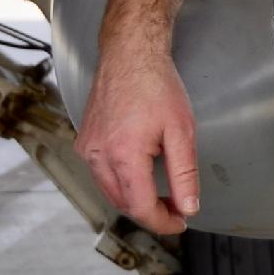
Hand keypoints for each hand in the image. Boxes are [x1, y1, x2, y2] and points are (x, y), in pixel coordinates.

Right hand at [74, 47, 199, 234]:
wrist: (130, 53)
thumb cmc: (155, 83)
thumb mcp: (182, 129)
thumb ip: (185, 173)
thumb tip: (189, 206)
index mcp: (123, 155)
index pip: (141, 207)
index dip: (162, 221)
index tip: (180, 221)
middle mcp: (99, 156)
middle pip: (124, 203)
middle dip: (151, 210)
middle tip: (176, 207)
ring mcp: (88, 149)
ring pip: (111, 191)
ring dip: (135, 197)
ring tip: (161, 191)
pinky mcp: (85, 141)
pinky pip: (101, 173)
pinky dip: (120, 180)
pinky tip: (138, 171)